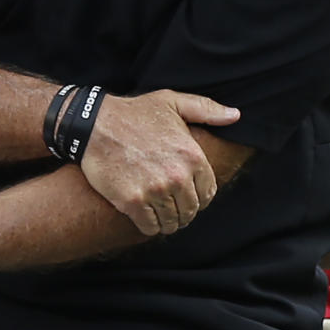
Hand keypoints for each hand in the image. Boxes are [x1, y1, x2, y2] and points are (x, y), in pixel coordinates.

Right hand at [80, 91, 240, 235]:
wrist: (94, 124)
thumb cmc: (134, 113)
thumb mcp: (173, 103)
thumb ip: (207, 110)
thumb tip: (235, 116)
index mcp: (193, 156)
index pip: (207, 193)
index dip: (198, 197)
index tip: (187, 195)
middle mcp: (177, 176)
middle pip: (190, 210)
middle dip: (183, 211)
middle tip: (171, 206)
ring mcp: (155, 191)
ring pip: (172, 222)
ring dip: (167, 221)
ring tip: (159, 213)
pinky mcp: (132, 202)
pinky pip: (150, 227)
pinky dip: (150, 225)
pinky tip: (145, 216)